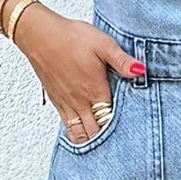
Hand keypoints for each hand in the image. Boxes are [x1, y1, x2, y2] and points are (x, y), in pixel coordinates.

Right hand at [12, 8, 145, 142]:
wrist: (39, 35)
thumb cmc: (70, 37)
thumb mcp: (103, 44)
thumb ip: (122, 61)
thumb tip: (141, 71)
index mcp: (95, 91)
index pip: (110, 121)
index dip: (121, 130)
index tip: (131, 133)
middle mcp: (80, 102)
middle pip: (95, 133)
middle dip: (106, 140)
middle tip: (119, 143)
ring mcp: (67, 103)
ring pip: (79, 133)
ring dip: (90, 140)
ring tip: (101, 144)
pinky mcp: (56, 100)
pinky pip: (67, 126)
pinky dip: (76, 134)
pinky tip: (82, 133)